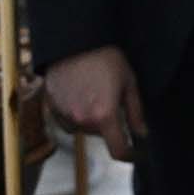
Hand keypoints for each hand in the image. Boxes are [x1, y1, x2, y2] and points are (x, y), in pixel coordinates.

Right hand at [42, 46, 147, 161]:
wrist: (74, 40)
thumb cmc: (106, 58)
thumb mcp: (129, 83)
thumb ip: (136, 113)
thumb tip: (142, 135)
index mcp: (105, 115)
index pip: (118, 150)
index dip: (128, 154)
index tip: (133, 151)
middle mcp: (82, 120)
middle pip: (99, 134)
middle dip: (107, 123)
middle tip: (110, 98)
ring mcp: (64, 114)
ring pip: (82, 127)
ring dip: (89, 117)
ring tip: (92, 91)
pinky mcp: (51, 106)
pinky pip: (66, 119)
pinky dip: (72, 112)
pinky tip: (77, 92)